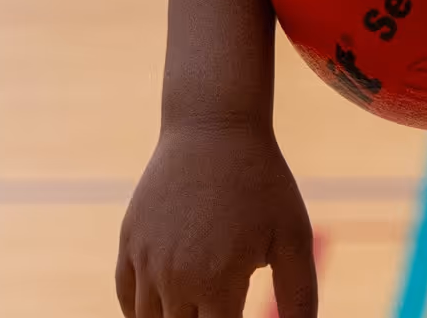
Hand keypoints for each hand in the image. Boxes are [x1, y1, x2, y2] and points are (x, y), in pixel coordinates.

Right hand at [118, 121, 315, 317]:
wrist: (213, 127)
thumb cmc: (262, 182)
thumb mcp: (293, 237)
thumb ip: (300, 296)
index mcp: (218, 283)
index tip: (240, 313)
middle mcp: (175, 279)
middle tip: (220, 307)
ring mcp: (146, 261)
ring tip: (197, 308)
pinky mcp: (129, 242)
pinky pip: (126, 297)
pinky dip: (141, 312)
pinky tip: (164, 309)